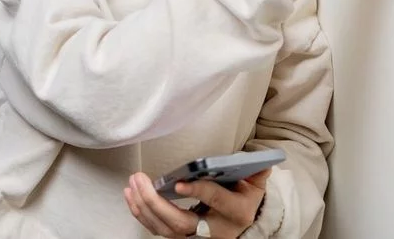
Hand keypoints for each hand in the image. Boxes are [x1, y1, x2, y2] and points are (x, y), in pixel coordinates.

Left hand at [124, 169, 270, 237]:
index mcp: (235, 213)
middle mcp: (214, 231)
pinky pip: (158, 230)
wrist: (243, 224)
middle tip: (140, 180)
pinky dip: (141, 214)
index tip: (178, 183)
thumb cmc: (244, 200)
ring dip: (144, 206)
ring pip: (165, 229)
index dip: (197, 191)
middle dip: (156, 202)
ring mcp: (196, 238)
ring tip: (133, 184)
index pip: (215, 201)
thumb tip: (261, 162)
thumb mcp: (254, 186)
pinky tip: (132, 196)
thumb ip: (255, 172)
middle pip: (181, 223)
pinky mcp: (181, 238)